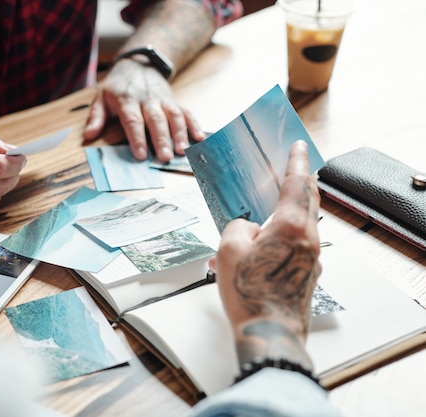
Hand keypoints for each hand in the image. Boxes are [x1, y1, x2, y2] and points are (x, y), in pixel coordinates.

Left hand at [83, 59, 205, 161]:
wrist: (139, 63)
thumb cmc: (118, 86)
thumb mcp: (101, 97)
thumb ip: (96, 117)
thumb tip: (89, 136)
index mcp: (127, 100)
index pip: (133, 120)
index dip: (137, 138)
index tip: (141, 155)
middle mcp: (147, 100)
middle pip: (156, 120)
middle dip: (161, 139)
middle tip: (165, 157)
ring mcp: (163, 100)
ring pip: (174, 116)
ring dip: (180, 134)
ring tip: (183, 151)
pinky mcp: (173, 101)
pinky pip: (186, 112)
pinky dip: (194, 125)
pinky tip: (200, 138)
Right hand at [210, 140, 321, 363]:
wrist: (270, 332)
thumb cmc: (249, 292)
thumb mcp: (229, 250)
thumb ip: (239, 227)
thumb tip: (250, 228)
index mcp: (292, 226)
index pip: (297, 183)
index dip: (296, 161)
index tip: (298, 145)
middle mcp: (309, 239)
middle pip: (307, 201)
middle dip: (299, 182)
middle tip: (292, 169)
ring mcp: (311, 258)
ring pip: (299, 226)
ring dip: (282, 217)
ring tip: (256, 224)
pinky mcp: (307, 274)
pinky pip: (294, 247)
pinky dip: (278, 240)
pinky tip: (254, 255)